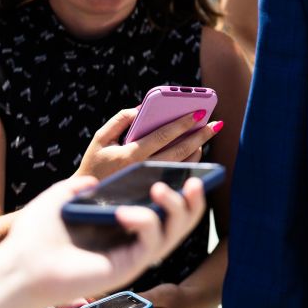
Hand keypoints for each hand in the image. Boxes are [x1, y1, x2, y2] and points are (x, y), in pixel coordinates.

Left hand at [0, 175, 205, 307]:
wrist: (16, 266)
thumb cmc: (34, 238)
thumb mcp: (60, 198)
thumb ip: (81, 188)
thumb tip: (97, 183)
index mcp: (119, 226)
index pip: (160, 208)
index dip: (178, 190)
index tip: (186, 169)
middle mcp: (131, 241)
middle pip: (179, 223)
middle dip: (193, 201)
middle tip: (195, 180)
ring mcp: (131, 255)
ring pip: (173, 234)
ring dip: (177, 208)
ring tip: (161, 189)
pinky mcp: (126, 268)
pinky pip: (150, 244)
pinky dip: (146, 223)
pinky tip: (127, 212)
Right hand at [74, 108, 218, 179]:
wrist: (91, 200)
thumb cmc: (95, 164)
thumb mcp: (101, 139)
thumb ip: (120, 120)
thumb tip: (142, 107)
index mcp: (130, 155)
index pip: (162, 136)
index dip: (182, 123)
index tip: (199, 112)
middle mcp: (144, 170)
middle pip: (179, 151)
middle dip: (199, 135)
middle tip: (216, 123)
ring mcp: (152, 182)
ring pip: (182, 165)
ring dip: (198, 149)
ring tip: (208, 133)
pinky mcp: (156, 189)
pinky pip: (178, 174)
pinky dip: (190, 161)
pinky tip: (197, 149)